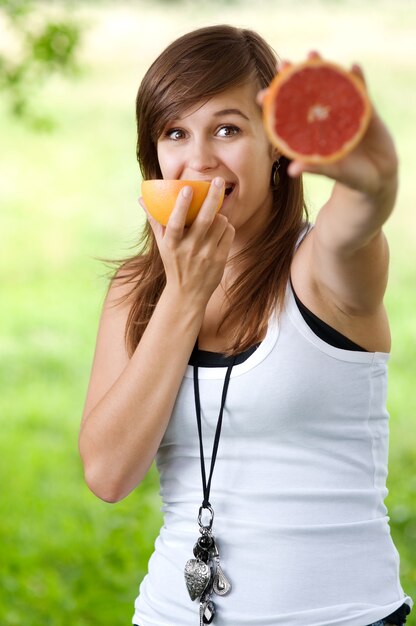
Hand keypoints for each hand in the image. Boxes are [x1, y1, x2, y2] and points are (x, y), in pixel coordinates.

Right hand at [139, 177, 234, 306]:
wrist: (187, 294)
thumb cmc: (173, 263)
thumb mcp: (161, 244)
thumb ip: (154, 220)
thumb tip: (141, 198)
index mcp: (172, 244)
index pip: (176, 222)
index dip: (181, 205)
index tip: (186, 188)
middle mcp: (189, 249)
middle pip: (204, 219)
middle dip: (212, 197)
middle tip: (219, 180)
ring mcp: (206, 254)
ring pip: (220, 223)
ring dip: (220, 215)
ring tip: (214, 216)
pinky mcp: (220, 259)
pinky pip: (229, 233)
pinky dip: (226, 227)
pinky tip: (220, 229)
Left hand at [258, 52, 398, 199]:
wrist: (378, 176)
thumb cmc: (350, 176)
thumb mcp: (333, 171)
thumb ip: (315, 167)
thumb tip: (293, 170)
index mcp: (312, 133)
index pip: (289, 115)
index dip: (276, 104)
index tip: (262, 96)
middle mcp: (325, 118)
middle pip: (308, 94)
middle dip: (295, 77)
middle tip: (284, 64)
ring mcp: (344, 111)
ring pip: (331, 86)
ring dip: (323, 69)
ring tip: (313, 54)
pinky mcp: (365, 109)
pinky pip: (361, 90)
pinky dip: (357, 79)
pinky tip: (353, 67)